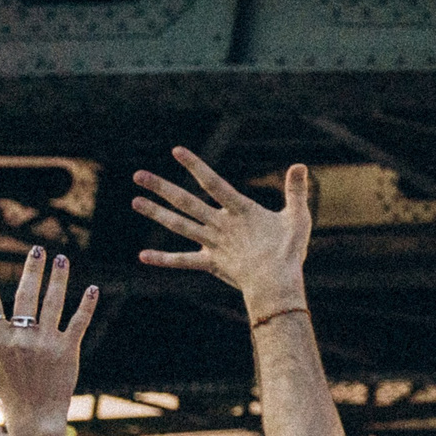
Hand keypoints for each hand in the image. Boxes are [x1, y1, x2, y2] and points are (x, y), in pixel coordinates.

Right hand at [0, 248, 96, 435]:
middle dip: (32, 270)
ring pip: (53, 303)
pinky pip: (78, 322)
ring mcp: (45, 343)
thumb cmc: (8, 388)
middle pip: (26, 296)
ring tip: (61, 259)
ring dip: (58, 278)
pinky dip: (86, 305)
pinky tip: (92, 288)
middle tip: (38, 249)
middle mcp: (20, 338)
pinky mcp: (68, 350)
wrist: (35, 414)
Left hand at [134, 149, 312, 314]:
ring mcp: (213, 244)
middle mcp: (221, 225)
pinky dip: (163, 259)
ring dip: (156, 213)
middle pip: (186, 202)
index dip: (195, 166)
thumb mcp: (297, 218)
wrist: (277, 284)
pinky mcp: (211, 263)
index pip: (213, 183)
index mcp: (241, 211)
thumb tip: (300, 165)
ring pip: (180, 226)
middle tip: (138, 175)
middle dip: (162, 187)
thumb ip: (296, 191)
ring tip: (135, 201)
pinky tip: (143, 256)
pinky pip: (184, 261)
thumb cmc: (289, 251)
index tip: (176, 151)